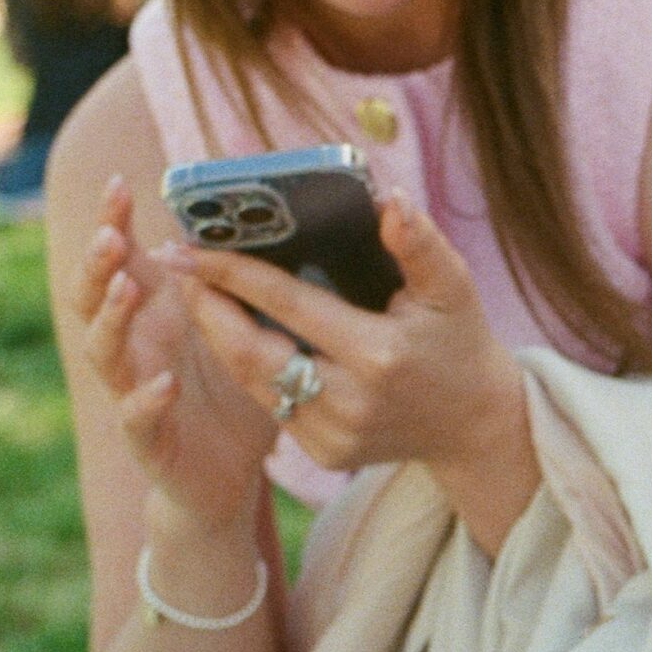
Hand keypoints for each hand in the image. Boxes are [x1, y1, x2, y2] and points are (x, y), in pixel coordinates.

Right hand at [74, 174, 277, 531]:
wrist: (227, 476)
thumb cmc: (233, 395)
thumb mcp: (242, 329)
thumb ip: (242, 286)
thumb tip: (270, 226)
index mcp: (151, 315)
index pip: (118, 259)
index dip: (110, 221)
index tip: (119, 183)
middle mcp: (132, 347)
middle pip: (91, 295)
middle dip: (97, 263)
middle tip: (112, 236)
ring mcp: (132, 391)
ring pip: (102, 349)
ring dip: (111, 317)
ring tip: (128, 288)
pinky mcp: (149, 439)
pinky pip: (136, 418)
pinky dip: (146, 399)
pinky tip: (166, 383)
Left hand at [158, 193, 524, 485]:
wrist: (474, 423)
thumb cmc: (459, 342)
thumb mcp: (453, 288)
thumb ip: (420, 244)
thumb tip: (387, 199)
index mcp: (378, 356)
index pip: (288, 305)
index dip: (233, 274)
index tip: (188, 246)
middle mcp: (350, 403)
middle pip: (251, 352)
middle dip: (207, 307)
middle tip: (177, 264)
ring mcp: (334, 435)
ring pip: (252, 381)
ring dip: (218, 335)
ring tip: (197, 291)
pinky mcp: (325, 452)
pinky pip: (270, 403)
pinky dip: (248, 366)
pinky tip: (235, 333)